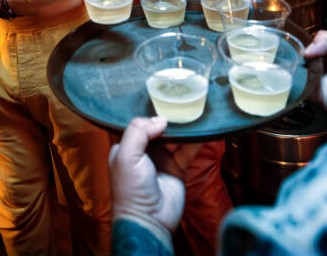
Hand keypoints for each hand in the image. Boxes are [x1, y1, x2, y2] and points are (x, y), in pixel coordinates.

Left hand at [109, 116, 185, 234]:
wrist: (149, 220)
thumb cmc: (131, 190)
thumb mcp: (127, 157)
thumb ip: (138, 133)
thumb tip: (160, 120)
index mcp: (126, 147)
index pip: (138, 125)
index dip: (149, 117)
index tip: (162, 107)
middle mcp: (143, 152)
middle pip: (158, 130)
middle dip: (168, 121)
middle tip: (180, 108)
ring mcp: (160, 160)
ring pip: (174, 138)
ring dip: (183, 130)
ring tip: (192, 117)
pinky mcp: (176, 169)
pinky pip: (186, 151)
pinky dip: (194, 142)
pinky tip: (201, 132)